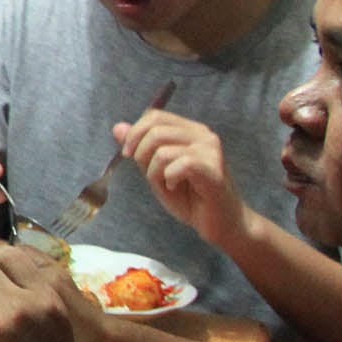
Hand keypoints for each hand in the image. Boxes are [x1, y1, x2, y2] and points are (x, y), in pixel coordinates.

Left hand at [118, 110, 245, 249]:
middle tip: (150, 175)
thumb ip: (141, 149)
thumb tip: (117, 128)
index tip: (128, 154)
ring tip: (167, 185)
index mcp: (190, 130)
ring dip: (155, 172)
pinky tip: (176, 188)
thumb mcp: (158, 171)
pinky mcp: (214, 169)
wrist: (223, 224)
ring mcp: (211, 150)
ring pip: (163, 150)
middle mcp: (203, 134)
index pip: (155, 116)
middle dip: (141, 154)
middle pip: (156, 129)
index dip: (135, 133)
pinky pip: (178, 165)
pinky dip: (169, 179)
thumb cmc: (192, 199)